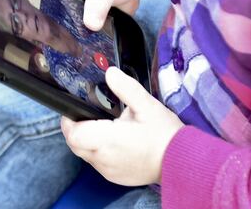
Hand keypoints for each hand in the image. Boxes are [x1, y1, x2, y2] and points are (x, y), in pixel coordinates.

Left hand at [60, 67, 183, 185]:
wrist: (180, 161)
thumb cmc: (164, 134)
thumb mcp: (147, 105)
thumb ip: (126, 88)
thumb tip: (109, 73)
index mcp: (109, 140)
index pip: (73, 134)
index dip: (69, 120)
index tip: (75, 109)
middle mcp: (104, 159)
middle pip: (75, 145)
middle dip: (75, 129)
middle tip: (88, 114)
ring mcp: (108, 171)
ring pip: (84, 155)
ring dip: (86, 141)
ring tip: (103, 126)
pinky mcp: (115, 177)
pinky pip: (96, 163)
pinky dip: (97, 152)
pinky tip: (113, 142)